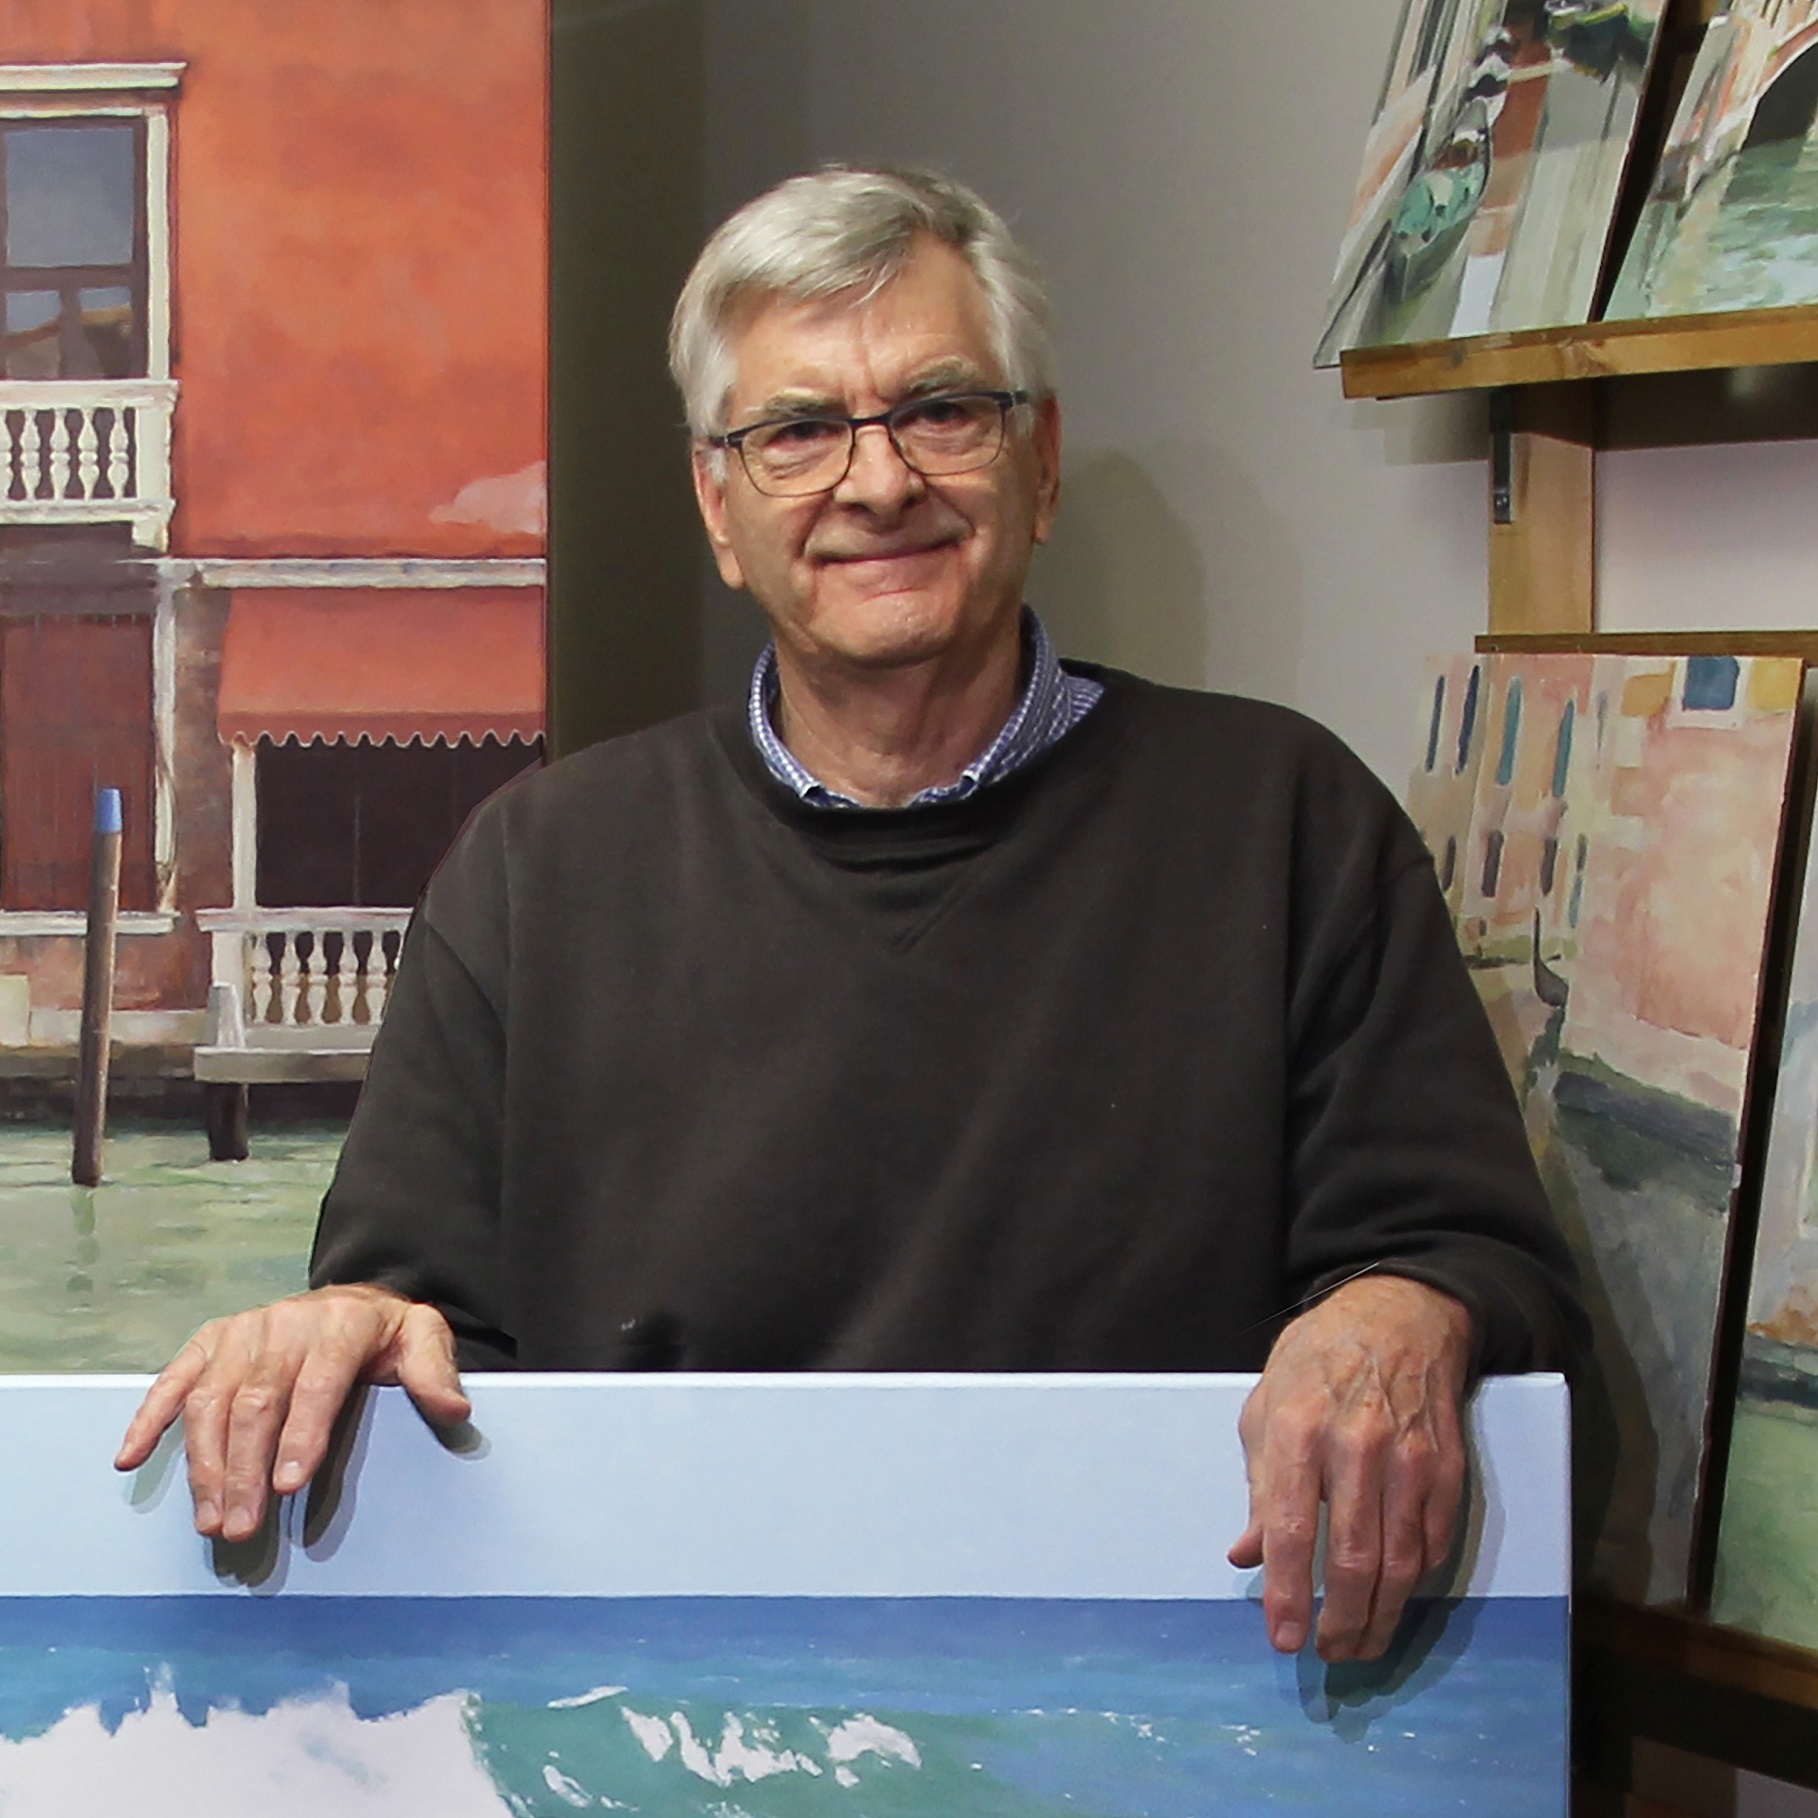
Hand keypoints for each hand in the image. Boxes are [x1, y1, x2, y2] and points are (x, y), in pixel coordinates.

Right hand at [114, 1284, 470, 1541]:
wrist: (353, 1296)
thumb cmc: (386, 1333)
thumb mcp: (424, 1338)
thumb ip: (435, 1371)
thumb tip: (453, 1410)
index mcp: (340, 1326)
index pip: (317, 1385)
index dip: (301, 1435)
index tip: (288, 1485)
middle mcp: (284, 1324)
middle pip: (256, 1403)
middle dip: (246, 1469)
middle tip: (240, 1527)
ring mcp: (242, 1332)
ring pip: (211, 1401)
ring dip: (204, 1463)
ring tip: (209, 1518)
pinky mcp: (211, 1340)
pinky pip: (173, 1378)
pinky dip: (148, 1417)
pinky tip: (129, 1459)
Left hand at [1227, 1274, 1470, 1662]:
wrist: (1399, 1316)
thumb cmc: (1318, 1360)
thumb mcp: (1266, 1406)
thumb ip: (1259, 1485)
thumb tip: (1249, 1554)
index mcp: (1298, 1430)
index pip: (1292, 1531)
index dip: (1288, 1594)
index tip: (1284, 1640)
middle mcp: (1356, 1448)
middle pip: (1354, 1560)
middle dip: (1340, 1622)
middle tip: (1327, 1653)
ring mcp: (1410, 1460)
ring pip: (1401, 1564)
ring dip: (1381, 1618)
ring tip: (1360, 1644)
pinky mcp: (1448, 1469)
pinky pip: (1434, 1543)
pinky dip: (1414, 1581)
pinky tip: (1395, 1597)